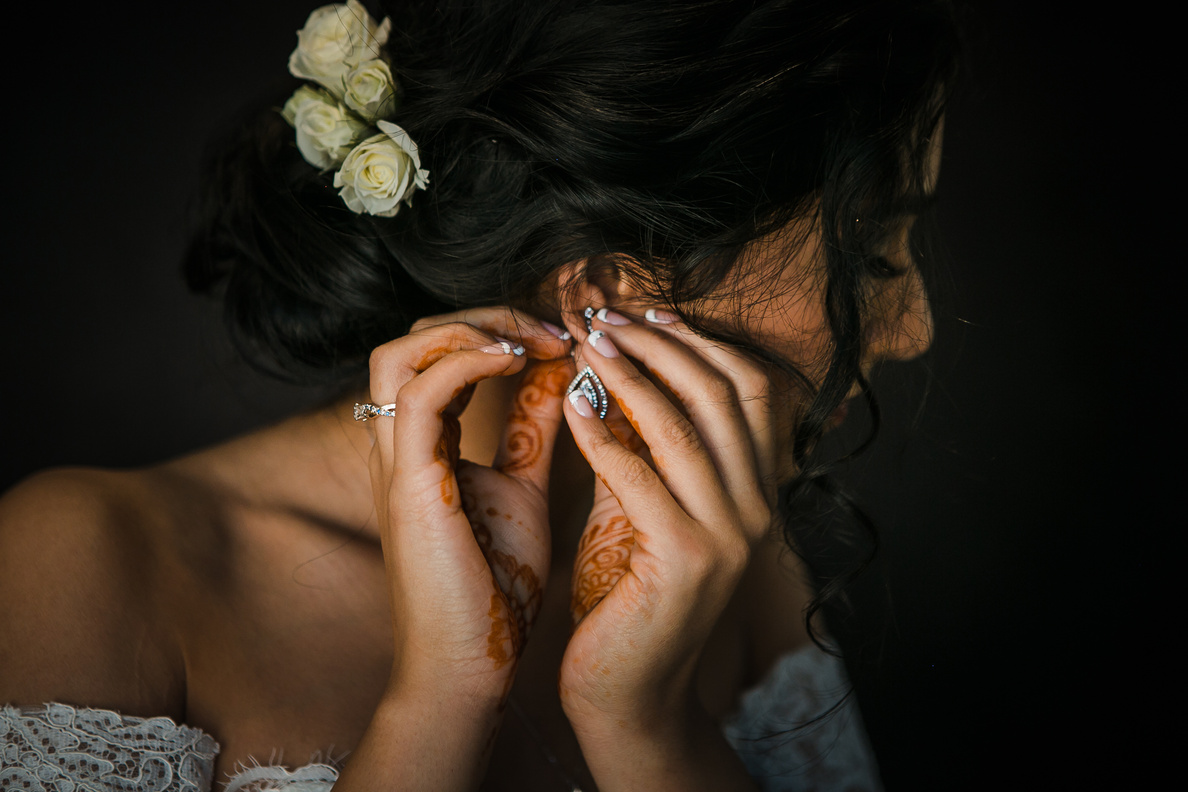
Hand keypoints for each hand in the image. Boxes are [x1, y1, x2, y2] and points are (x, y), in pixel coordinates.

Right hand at [366, 308, 570, 700]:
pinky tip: (522, 364)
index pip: (437, 356)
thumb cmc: (494, 590)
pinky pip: (422, 393)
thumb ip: (534, 432)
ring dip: (471, 329)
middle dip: (483, 317)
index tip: (562, 338)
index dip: (495, 330)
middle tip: (551, 330)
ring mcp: (396, 463)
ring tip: (533, 341)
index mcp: (422, 446)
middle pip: (411, 340)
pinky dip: (470, 362)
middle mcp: (399, 446)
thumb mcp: (523, 489)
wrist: (469, 669)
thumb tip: (564, 376)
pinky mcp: (408, 484)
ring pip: (399, 353)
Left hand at [558, 306, 776, 788]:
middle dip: (659, 344)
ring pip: (682, 425)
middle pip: (719, 393)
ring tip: (586, 345)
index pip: (748, 389)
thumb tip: (609, 374)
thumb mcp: (645, 509)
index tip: (647, 311)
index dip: (699, 341)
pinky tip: (570, 403)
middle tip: (604, 318)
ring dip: (629, 374)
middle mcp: (757, 508)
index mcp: (757, 491)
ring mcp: (728, 534)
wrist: (629, 691)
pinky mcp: (686, 559)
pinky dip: (603, 431)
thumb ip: (644, 448)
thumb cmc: (628, 596)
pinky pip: (639, 475)